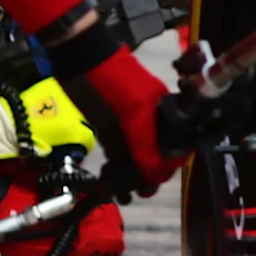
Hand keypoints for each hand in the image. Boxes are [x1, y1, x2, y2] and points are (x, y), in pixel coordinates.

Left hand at [37, 3, 180, 198]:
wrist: (82, 60)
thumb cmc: (114, 81)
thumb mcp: (134, 111)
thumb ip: (145, 143)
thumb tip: (155, 175)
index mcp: (166, 112)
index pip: (174, 146)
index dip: (166, 167)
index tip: (155, 184)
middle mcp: (151, 122)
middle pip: (155, 155)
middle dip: (148, 176)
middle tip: (138, 194)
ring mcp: (129, 127)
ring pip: (135, 158)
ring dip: (130, 178)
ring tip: (122, 195)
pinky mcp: (109, 131)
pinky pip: (118, 155)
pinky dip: (115, 170)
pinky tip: (110, 183)